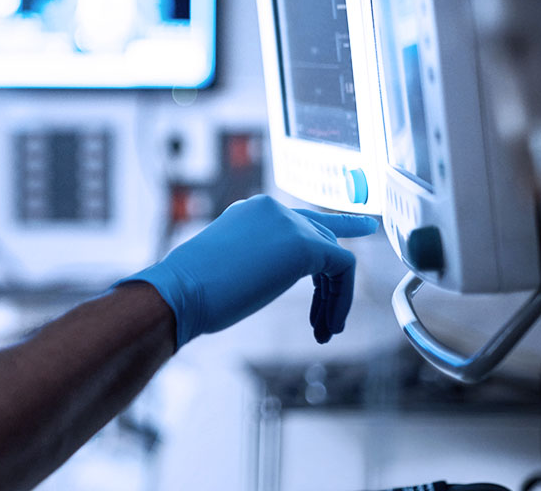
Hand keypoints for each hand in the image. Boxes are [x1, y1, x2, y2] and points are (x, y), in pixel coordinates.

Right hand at [117, 195, 377, 347]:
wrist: (182, 290)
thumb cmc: (194, 291)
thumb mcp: (230, 265)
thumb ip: (257, 260)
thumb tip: (269, 275)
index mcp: (251, 211)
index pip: (299, 220)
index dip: (330, 234)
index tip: (358, 234)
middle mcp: (273, 209)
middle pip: (323, 237)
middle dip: (334, 281)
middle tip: (332, 319)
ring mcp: (289, 223)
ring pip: (335, 256)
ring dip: (335, 299)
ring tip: (325, 332)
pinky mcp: (304, 244)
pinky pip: (342, 268)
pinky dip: (341, 300)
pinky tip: (328, 326)